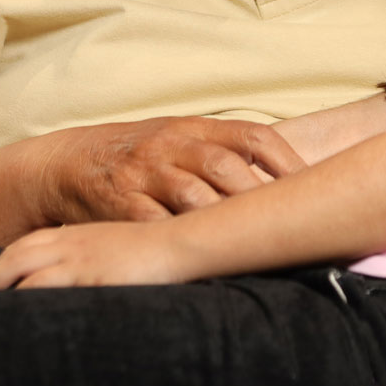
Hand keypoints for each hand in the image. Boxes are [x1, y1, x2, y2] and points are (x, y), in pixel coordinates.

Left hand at [0, 221, 187, 290]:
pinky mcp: (88, 278)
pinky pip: (45, 289)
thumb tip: (96, 273)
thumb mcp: (124, 246)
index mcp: (81, 234)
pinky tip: (15, 319)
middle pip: (18, 255)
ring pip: (24, 273)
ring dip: (2, 290)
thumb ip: (103, 256)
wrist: (183, 245)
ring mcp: (79, 260)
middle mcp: (73, 243)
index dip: (7, 258)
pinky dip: (24, 303)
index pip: (31, 243)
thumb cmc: (161, 248)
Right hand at [43, 117, 306, 223]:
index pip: (254, 136)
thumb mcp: (181, 139)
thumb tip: (290, 179)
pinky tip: (202, 259)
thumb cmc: (139, 156)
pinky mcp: (119, 204)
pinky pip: (152, 223)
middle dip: (262, 196)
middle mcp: (172, 145)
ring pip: (194, 196)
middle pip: (227, 167)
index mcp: (195, 127)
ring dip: (225, 222)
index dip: (288, 162)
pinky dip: (179, 240)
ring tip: (257, 246)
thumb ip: (226, 153)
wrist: (67, 163)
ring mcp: (144, 173)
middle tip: (295, 224)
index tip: (318, 186)